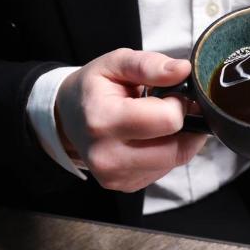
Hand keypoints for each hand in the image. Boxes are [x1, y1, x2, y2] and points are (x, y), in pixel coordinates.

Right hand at [55, 48, 206, 191]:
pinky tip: (149, 138)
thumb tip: (183, 70)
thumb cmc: (92, 88)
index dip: (178, 103)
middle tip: (167, 106)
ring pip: (176, 160)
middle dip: (182, 124)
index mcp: (103, 121)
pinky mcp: (125, 186)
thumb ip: (149, 65)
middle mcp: (108, 156)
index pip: (168, 120)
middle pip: (177, 148)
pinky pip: (165, 170)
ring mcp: (116, 176)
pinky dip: (166, 152)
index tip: (169, 93)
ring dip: (177, 139)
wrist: (66, 118)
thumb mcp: (115, 63)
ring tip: (156, 121)